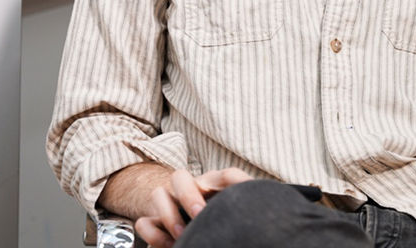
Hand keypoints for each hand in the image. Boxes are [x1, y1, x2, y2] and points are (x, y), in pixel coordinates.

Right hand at [134, 167, 252, 247]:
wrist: (191, 221)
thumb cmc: (222, 215)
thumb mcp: (234, 207)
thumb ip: (245, 205)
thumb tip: (271, 208)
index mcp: (216, 185)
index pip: (227, 175)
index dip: (235, 181)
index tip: (243, 194)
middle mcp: (191, 189)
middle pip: (181, 177)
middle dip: (188, 195)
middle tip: (200, 215)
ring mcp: (170, 204)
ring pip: (158, 193)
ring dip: (168, 214)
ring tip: (183, 235)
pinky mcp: (156, 223)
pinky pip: (145, 222)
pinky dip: (154, 233)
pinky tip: (169, 245)